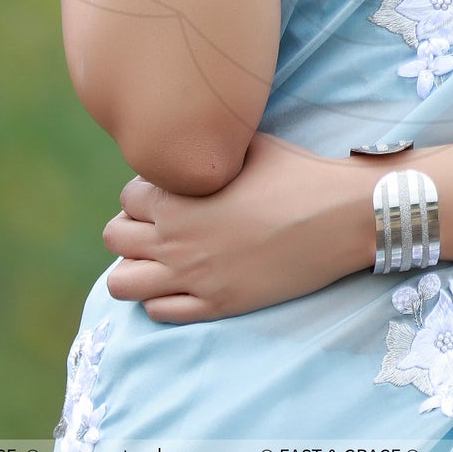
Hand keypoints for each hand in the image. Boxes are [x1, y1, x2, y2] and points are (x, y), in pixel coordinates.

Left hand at [102, 131, 374, 322]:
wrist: (337, 218)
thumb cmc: (297, 173)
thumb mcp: (248, 145)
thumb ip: (211, 150)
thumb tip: (198, 140)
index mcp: (178, 198)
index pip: (127, 197)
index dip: (148, 192)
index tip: (173, 192)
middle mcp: (174, 240)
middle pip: (115, 237)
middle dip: (133, 228)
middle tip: (166, 224)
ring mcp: (192, 278)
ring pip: (122, 283)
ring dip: (136, 267)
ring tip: (166, 256)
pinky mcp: (216, 305)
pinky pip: (158, 311)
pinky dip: (163, 297)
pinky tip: (188, 281)